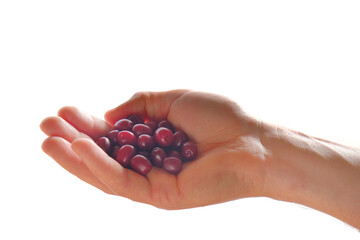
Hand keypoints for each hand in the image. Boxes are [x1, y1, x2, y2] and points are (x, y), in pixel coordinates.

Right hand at [40, 90, 266, 208]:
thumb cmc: (220, 118)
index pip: (113, 137)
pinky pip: (123, 182)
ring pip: (106, 174)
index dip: (88, 124)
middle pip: (104, 157)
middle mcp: (151, 165)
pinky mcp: (161, 196)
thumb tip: (109, 114)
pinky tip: (79, 147)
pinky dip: (100, 165)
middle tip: (45, 125)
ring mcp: (154, 183)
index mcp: (154, 143)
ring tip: (48, 140)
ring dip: (76, 157)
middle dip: (73, 142)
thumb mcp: (173, 99)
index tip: (66, 110)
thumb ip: (140, 104)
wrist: (253, 142)